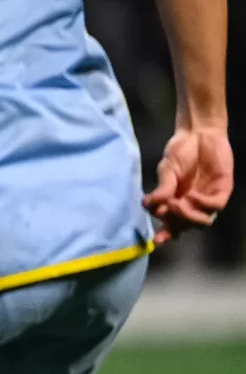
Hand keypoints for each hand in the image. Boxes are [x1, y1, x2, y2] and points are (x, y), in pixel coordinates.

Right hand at [144, 125, 231, 242]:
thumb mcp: (167, 169)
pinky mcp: (223, 190)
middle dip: (175, 224)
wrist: (200, 133)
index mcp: (177, 202)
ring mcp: (208, 199)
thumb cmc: (181, 150)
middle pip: (186, 226)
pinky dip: (202, 204)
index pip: (172, 224)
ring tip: (176, 203)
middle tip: (165, 210)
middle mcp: (193, 205)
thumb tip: (150, 204)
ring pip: (203, 221)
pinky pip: (215, 206)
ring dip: (188, 216)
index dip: (165, 234)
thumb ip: (163, 187)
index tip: (157, 240)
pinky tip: (192, 195)